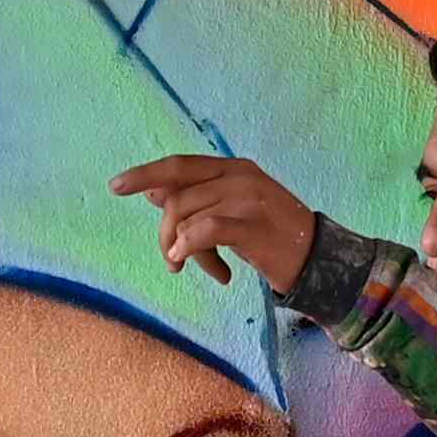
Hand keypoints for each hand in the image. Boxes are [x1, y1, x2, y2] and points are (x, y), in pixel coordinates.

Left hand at [111, 154, 317, 294]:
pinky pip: (205, 231)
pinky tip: (209, 270)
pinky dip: (193, 249)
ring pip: (188, 216)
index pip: (179, 166)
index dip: (145, 174)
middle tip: (172, 261)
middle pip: (177, 196)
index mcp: (233, 168)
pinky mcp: (254, 226)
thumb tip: (154, 192)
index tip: (116, 186)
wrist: (321, 259)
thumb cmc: (273, 237)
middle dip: (166, 232)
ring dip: (184, 250)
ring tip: (205, 270)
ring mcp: (249, 198)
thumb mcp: (232, 213)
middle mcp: (240, 176)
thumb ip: (197, 199)